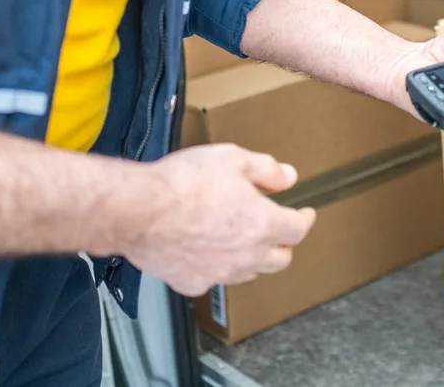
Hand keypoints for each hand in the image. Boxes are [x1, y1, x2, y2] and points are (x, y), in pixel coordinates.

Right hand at [123, 144, 316, 296]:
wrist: (138, 209)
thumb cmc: (184, 183)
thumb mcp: (233, 159)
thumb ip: (266, 170)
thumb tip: (288, 177)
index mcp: (263, 224)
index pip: (298, 230)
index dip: (305, 220)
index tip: (305, 214)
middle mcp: (245, 256)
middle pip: (280, 260)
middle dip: (283, 244)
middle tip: (277, 230)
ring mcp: (218, 274)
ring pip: (249, 274)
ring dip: (252, 259)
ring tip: (243, 241)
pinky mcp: (191, 283)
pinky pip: (213, 281)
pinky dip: (216, 269)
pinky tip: (207, 253)